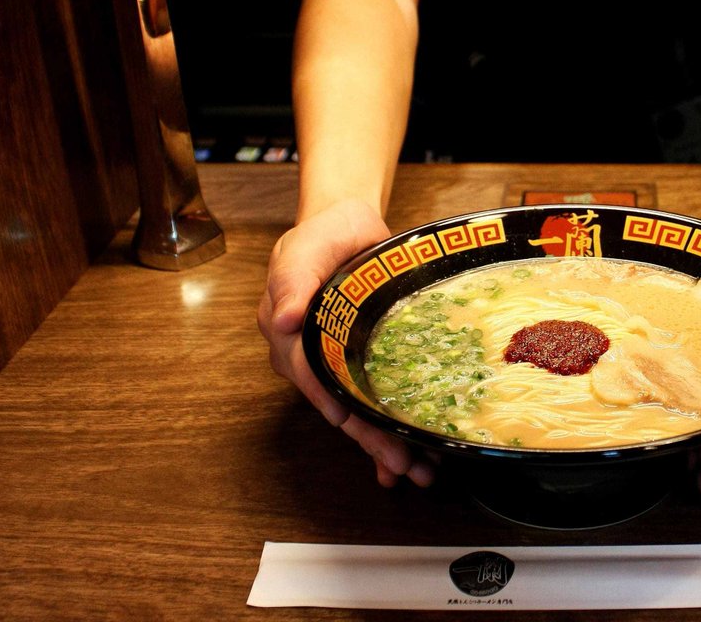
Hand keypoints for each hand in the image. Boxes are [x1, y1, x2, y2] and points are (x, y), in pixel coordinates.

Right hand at [257, 198, 435, 487]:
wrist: (348, 227)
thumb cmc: (323, 235)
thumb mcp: (305, 249)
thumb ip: (293, 280)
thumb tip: (281, 319)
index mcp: (289, 334)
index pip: (309, 373)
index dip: (330, 400)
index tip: (351, 424)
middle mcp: (310, 357)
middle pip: (339, 403)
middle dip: (369, 438)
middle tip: (402, 467)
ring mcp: (338, 363)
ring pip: (359, 411)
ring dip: (386, 444)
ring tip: (419, 473)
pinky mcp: (363, 363)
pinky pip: (376, 400)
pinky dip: (392, 430)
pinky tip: (415, 457)